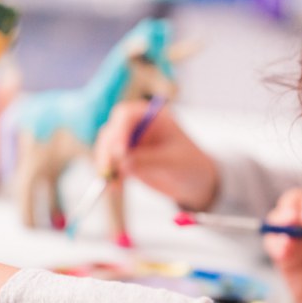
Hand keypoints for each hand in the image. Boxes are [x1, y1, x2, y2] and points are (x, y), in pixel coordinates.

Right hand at [94, 100, 219, 210]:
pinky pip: (110, 164)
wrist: (195, 181)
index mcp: (152, 116)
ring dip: (106, 165)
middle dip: (108, 151)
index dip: (120, 132)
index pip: (127, 116)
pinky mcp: (125, 159)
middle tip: (110, 171)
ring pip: (107, 148)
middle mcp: (137, 125)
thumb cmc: (190, 164)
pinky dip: (110, 175)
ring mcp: (129, 142)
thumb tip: (123, 163)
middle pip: (112, 131)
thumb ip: (149, 160)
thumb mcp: (173, 162)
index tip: (120, 153)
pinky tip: (114, 187)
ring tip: (115, 184)